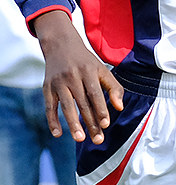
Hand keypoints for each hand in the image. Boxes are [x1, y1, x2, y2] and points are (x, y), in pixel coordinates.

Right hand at [34, 11, 123, 142]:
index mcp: (88, 71)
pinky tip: (58, 134)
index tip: (106, 124)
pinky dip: (52, 120)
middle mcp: (72, 76)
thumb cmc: (86, 62)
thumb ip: (114, 88)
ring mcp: (58, 82)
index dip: (100, 109)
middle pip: (82, 103)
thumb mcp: (102, 70)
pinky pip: (49, 106)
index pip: (95, 93)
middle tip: (97, 139)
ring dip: (72, 123)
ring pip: (66, 106)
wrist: (60, 45)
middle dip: (90, 122)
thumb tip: (119, 108)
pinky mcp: (47, 87)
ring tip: (79, 139)